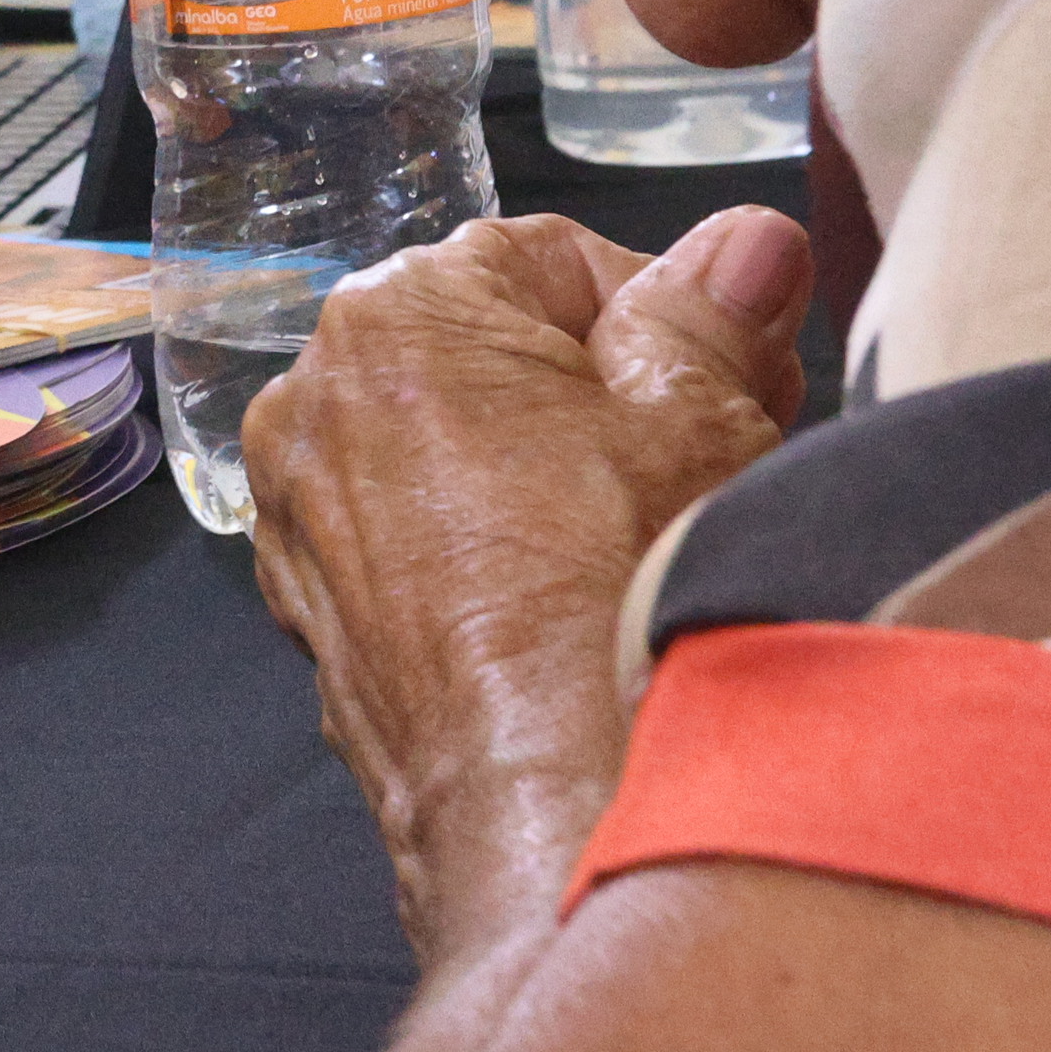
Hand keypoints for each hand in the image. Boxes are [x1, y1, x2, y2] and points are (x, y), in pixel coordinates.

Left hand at [241, 209, 809, 948]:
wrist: (554, 804)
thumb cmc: (615, 604)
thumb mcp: (701, 420)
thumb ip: (715, 311)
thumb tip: (745, 247)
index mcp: (398, 311)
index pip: (554, 258)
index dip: (665, 313)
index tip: (731, 373)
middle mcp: (317, 400)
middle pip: (494, 352)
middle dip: (606, 392)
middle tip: (709, 454)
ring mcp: (305, 517)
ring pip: (452, 449)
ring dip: (547, 473)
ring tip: (644, 537)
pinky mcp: (317, 618)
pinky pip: (418, 545)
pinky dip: (490, 556)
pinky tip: (573, 604)